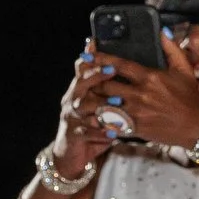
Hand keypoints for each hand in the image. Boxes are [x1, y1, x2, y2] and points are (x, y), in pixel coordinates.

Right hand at [49, 45, 116, 176]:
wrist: (74, 153)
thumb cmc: (94, 124)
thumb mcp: (100, 103)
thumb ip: (111, 86)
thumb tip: (125, 65)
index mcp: (81, 89)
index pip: (82, 68)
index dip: (90, 57)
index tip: (97, 45)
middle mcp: (73, 100)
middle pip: (81, 83)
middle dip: (95, 76)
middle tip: (111, 70)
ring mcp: (72, 117)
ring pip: (82, 106)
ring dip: (100, 103)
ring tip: (117, 102)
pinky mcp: (75, 135)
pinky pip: (86, 132)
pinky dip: (99, 131)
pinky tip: (113, 131)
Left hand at [91, 33, 198, 150]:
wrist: (197, 127)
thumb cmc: (191, 97)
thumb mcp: (185, 70)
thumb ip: (171, 49)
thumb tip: (163, 31)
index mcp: (150, 77)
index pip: (118, 64)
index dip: (99, 58)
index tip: (86, 55)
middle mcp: (141, 94)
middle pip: (105, 84)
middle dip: (92, 81)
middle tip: (83, 79)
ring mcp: (137, 112)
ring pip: (103, 105)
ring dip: (92, 101)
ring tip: (84, 98)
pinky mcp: (136, 127)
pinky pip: (110, 123)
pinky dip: (99, 120)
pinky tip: (93, 118)